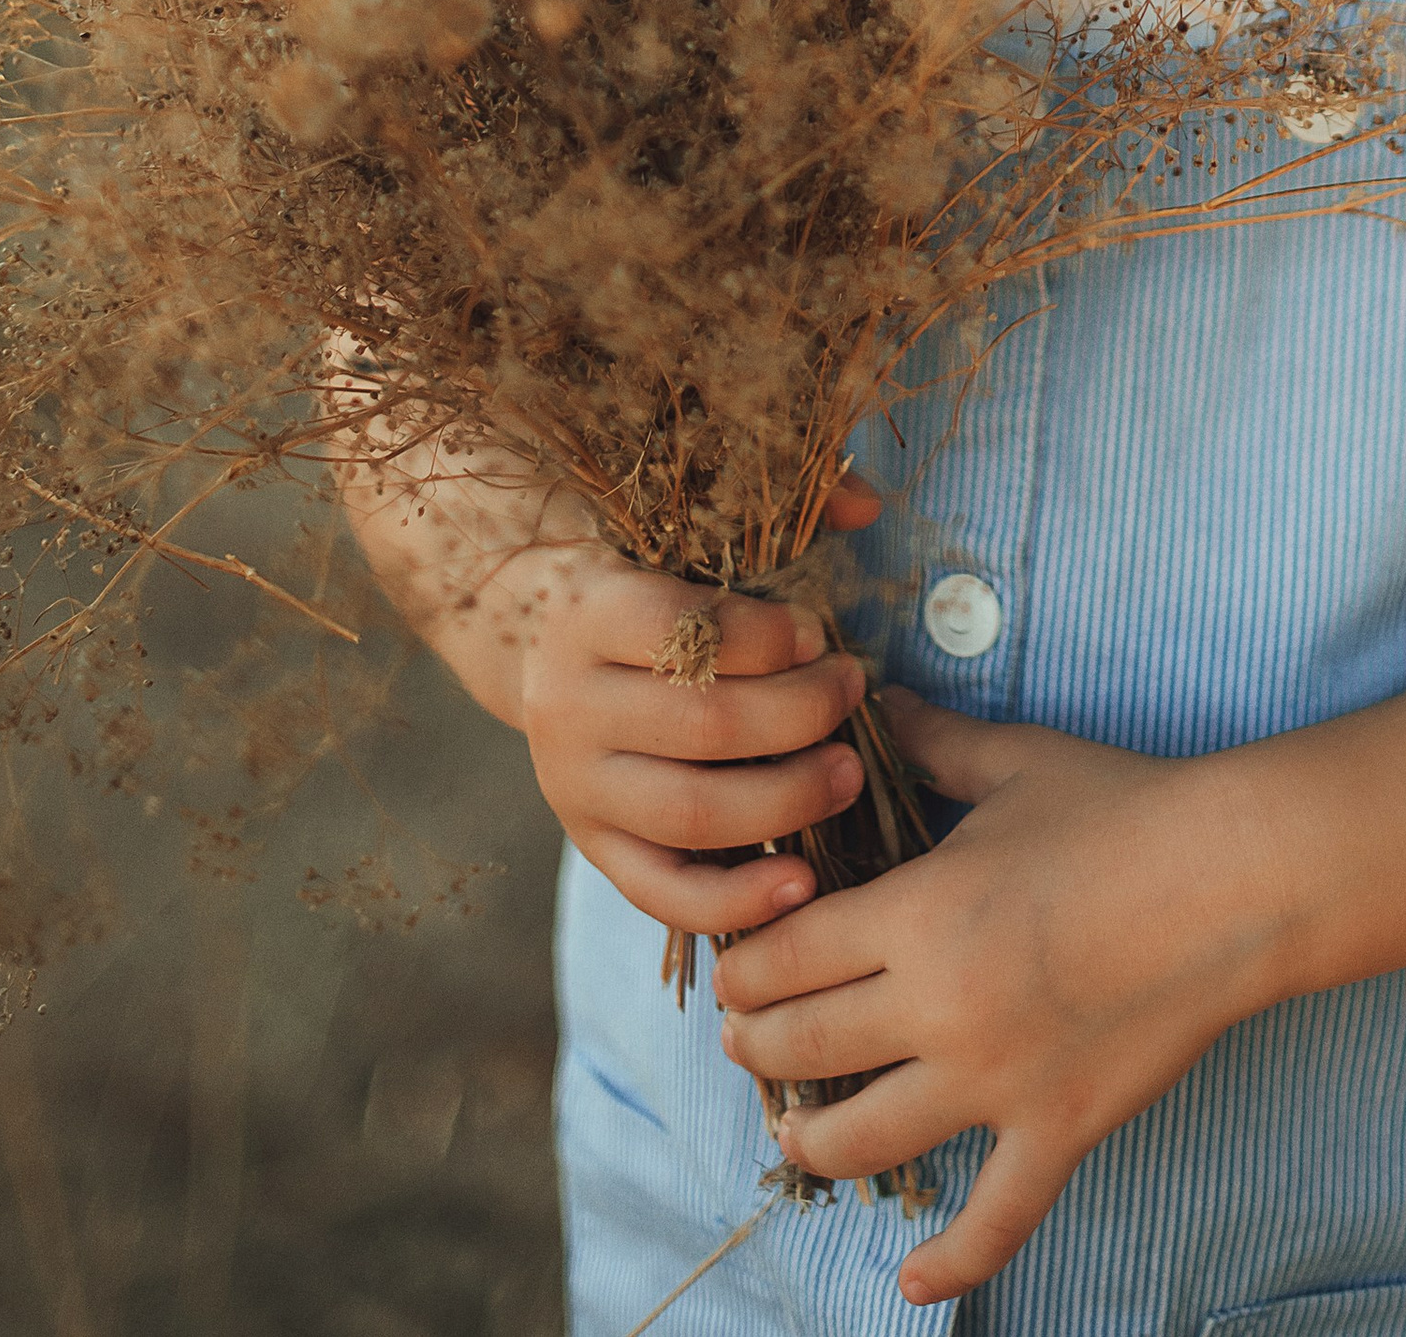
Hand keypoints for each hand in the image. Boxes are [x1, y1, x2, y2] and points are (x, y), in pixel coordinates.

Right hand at [509, 539, 873, 937]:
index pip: (686, 631)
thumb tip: (868, 503)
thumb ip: (777, 520)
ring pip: (693, 814)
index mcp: (588, 613)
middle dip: (801, 712)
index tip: (819, 632)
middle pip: (704, 725)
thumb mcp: (681, 534)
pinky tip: (803, 884)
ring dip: (789, 799)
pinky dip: (737, 901)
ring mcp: (575, 787)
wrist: (537, 643)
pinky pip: (665, 894)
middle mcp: (568, 705)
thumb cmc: (641, 582)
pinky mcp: (592, 847)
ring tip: (849, 772)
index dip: (770, 636)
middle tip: (853, 692)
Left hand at [713, 693, 1287, 1302]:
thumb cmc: (1122, 808)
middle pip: (807, 1043)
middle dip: (757, 1044)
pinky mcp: (1058, 1127)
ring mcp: (999, 1080)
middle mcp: (941, 1006)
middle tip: (743, 1040)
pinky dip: (953, 1261)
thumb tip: (878, 700)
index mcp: (919, 913)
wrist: (1232, 877)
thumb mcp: (1014, 764)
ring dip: (813, 1138)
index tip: (736, 970)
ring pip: (868, 1135)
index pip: (790, 954)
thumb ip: (933, 742)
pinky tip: (912, 1283)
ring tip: (793, 1133)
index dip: (747, 966)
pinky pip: (997, 1218)